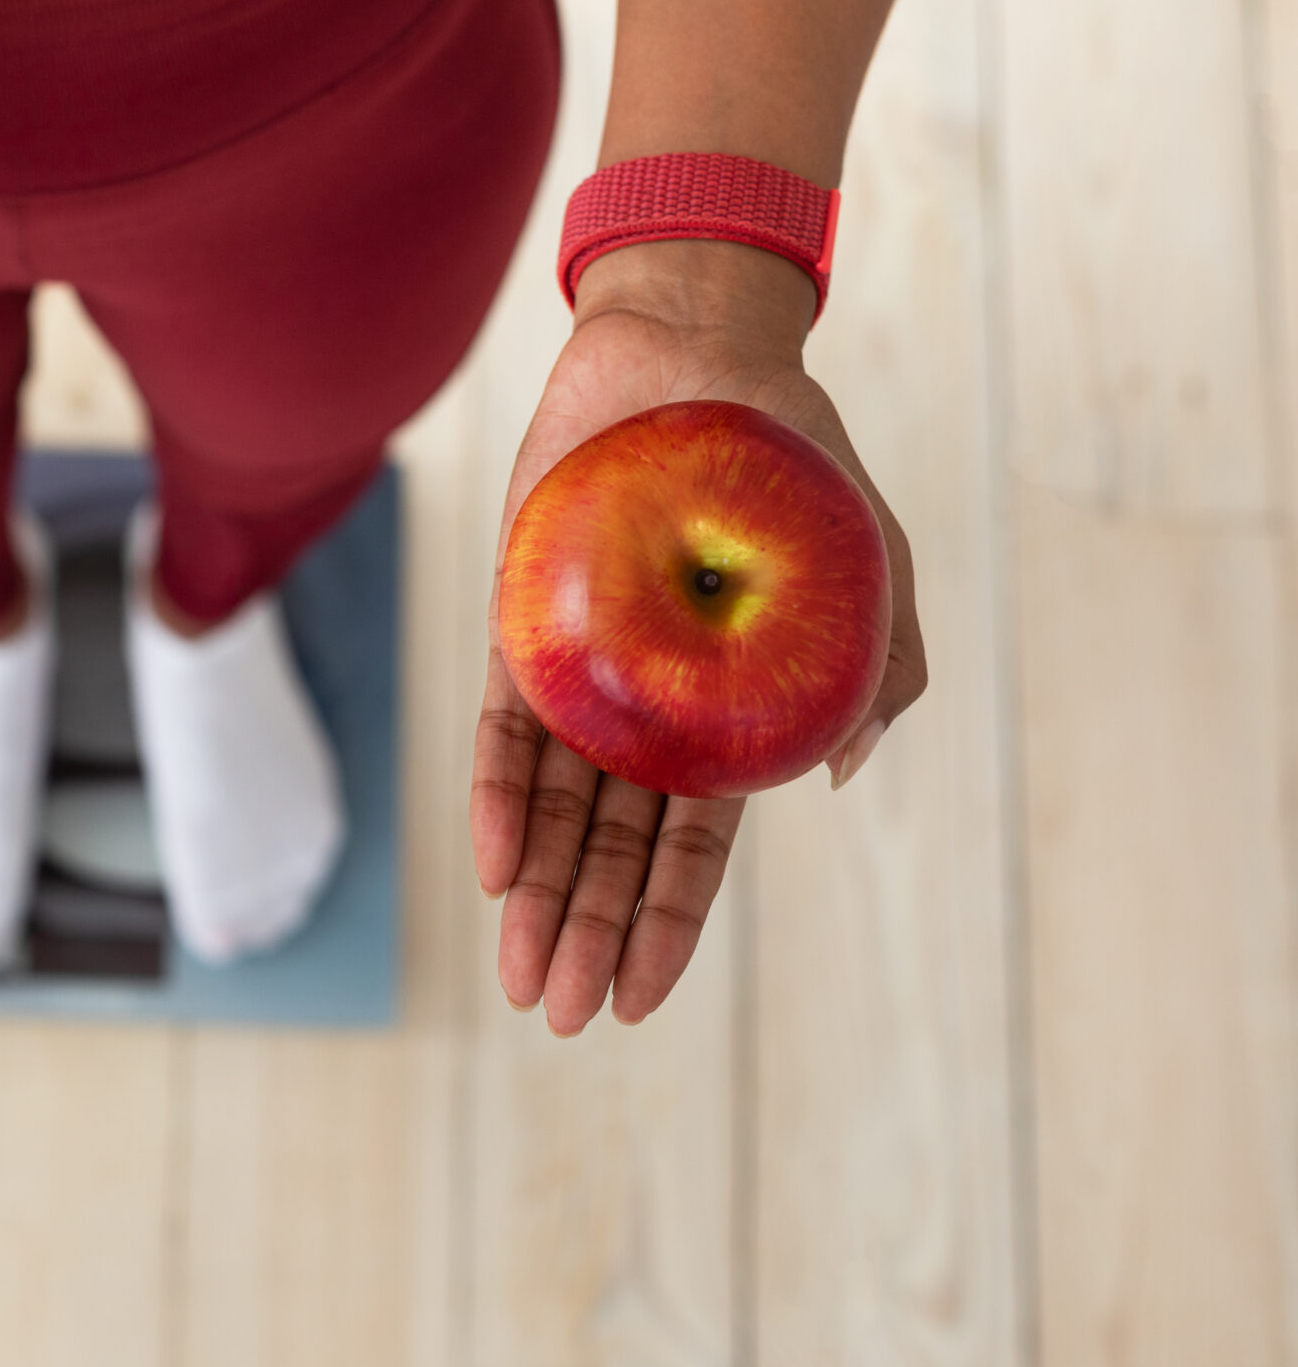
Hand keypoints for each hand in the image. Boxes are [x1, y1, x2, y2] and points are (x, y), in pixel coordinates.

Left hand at [470, 240, 924, 1034]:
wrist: (703, 352)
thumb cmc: (793, 463)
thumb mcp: (867, 570)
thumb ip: (871, 675)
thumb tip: (829, 781)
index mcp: (720, 715)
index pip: (689, 844)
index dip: (663, 924)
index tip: (637, 1003)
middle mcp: (639, 707)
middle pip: (607, 845)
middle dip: (585, 931)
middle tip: (563, 1014)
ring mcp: (576, 667)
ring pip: (550, 805)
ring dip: (537, 890)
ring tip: (522, 973)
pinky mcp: (521, 620)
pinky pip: (503, 724)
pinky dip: (498, 794)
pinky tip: (494, 864)